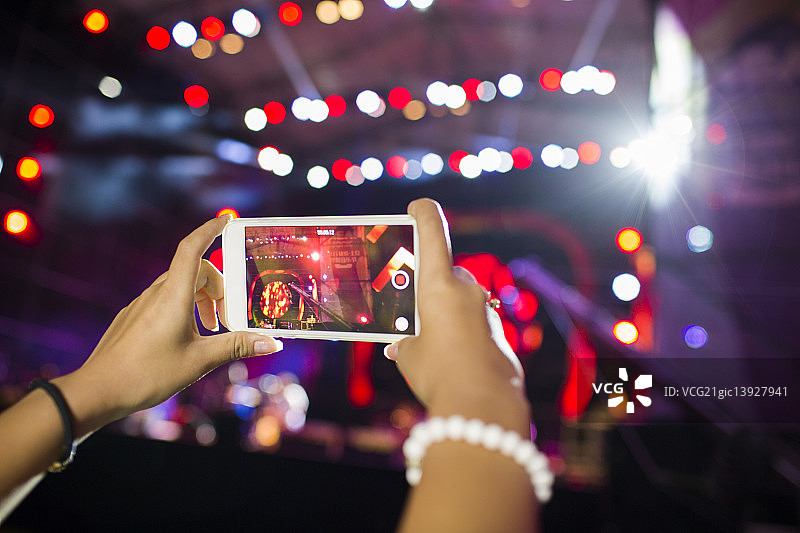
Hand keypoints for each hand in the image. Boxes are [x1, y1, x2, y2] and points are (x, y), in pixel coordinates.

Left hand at [53, 216, 281, 433]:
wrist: (97, 391)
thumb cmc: (147, 374)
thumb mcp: (200, 361)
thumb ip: (236, 346)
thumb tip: (271, 342)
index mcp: (174, 296)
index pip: (193, 248)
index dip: (210, 229)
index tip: (226, 220)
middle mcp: (156, 293)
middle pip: (194, 271)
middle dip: (217, 288)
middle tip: (226, 319)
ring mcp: (141, 304)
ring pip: (179, 287)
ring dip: (200, 301)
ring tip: (208, 332)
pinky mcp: (132, 318)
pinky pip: (163, 301)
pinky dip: (182, 310)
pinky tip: (184, 340)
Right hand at [385, 199, 527, 428]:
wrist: (484, 404)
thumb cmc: (440, 373)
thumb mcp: (409, 355)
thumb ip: (405, 341)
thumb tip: (404, 345)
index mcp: (439, 284)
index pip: (433, 232)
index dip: (424, 213)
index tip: (417, 205)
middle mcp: (466, 289)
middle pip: (443, 273)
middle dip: (427, 286)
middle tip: (408, 308)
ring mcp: (484, 308)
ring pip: (458, 298)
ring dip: (442, 311)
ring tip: (423, 341)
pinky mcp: (495, 329)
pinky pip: (470, 320)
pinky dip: (457, 330)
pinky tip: (445, 357)